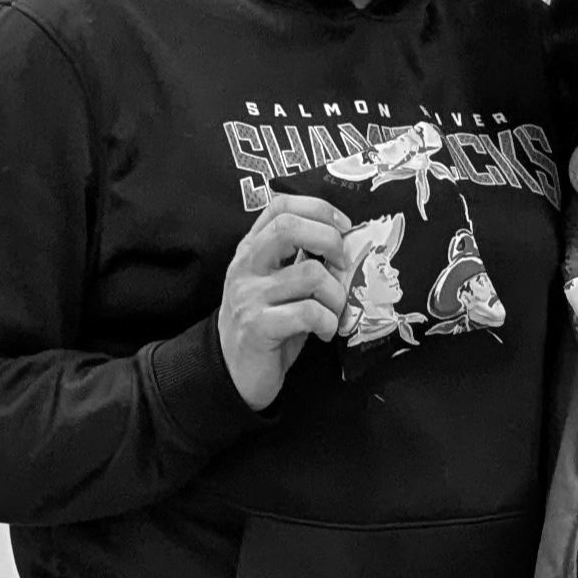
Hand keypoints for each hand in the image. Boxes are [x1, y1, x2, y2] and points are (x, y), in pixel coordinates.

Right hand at [218, 194, 351, 410]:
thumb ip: (299, 260)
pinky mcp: (258, 327)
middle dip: (330, 240)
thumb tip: (344, 245)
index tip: (344, 227)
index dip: (318, 209)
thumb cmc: (266, 325)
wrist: (233, 372)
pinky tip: (325, 332)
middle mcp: (246, 265)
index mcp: (252, 249)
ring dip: (336, 295)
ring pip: (311, 274)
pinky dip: (328, 322)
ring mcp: (249, 295)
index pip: (281, 206)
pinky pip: (309, 312)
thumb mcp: (278, 285)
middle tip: (343, 265)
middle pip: (289, 227)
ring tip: (334, 311)